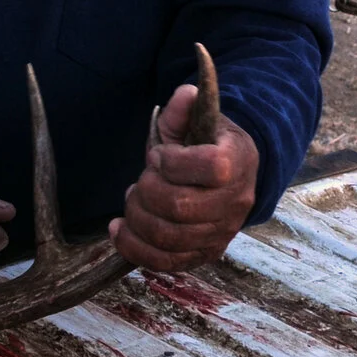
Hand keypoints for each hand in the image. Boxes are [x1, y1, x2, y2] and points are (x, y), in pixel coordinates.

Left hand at [110, 84, 258, 271]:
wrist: (230, 178)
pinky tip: (119, 230)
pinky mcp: (204, 254)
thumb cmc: (207, 146)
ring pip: (169, 238)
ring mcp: (221, 233)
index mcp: (238, 161)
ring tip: (131, 201)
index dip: (174, 162)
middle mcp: (235, 202)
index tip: (157, 155)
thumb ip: (184, 109)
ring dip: (137, 219)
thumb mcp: (197, 122)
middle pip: (181, 207)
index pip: (212, 167)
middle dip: (147, 192)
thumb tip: (184, 93)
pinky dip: (134, 248)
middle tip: (140, 181)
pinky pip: (165, 262)